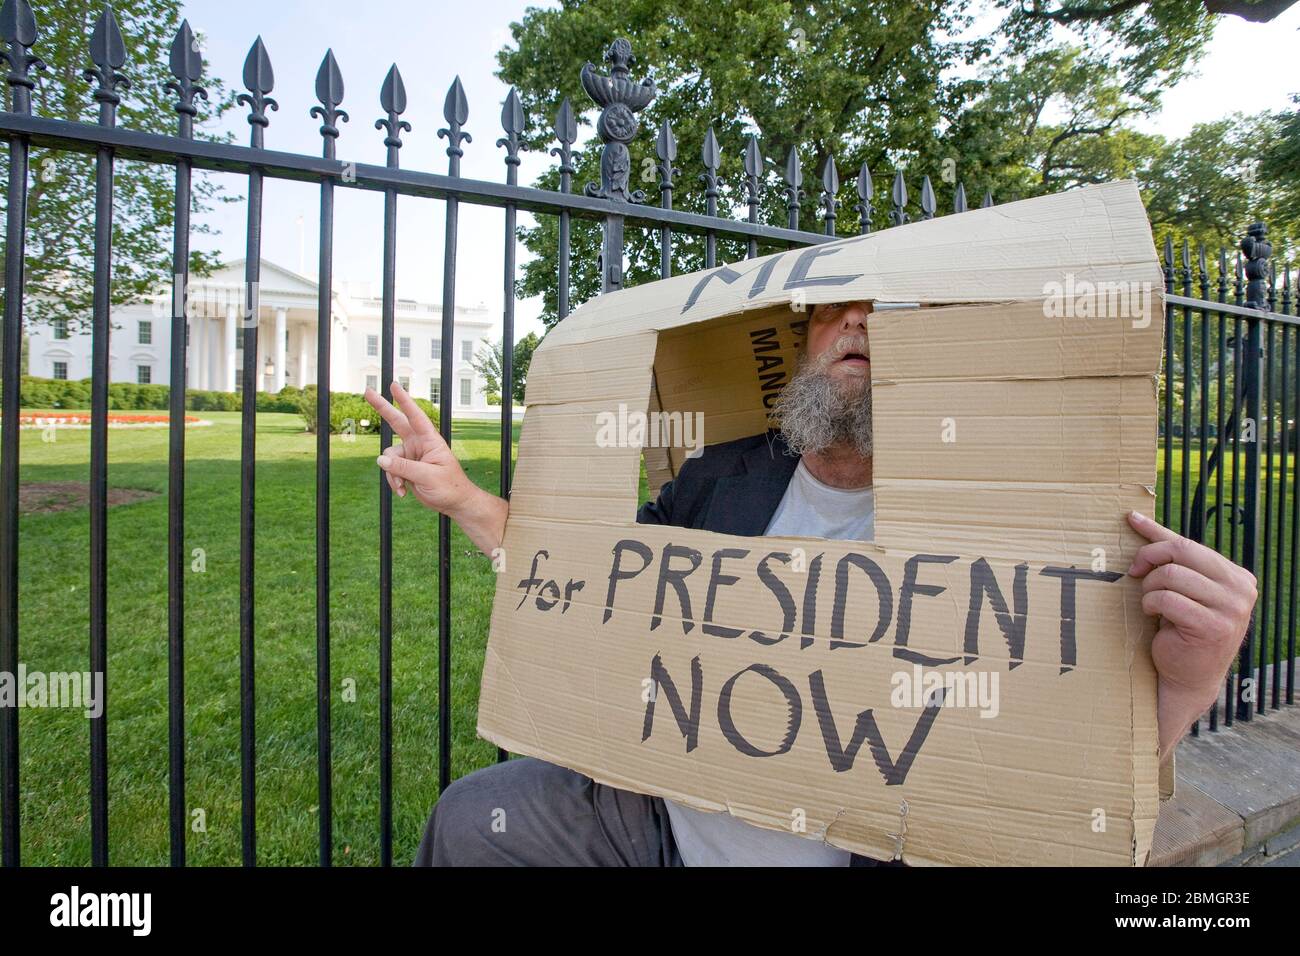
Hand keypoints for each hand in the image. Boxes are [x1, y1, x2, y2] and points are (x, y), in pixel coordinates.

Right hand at [363, 382, 508, 552]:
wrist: (453, 503)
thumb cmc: (449, 487)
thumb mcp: (427, 477)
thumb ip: (404, 468)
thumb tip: (380, 460)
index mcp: (430, 440)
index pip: (415, 417)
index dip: (404, 401)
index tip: (393, 385)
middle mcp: (419, 443)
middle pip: (396, 422)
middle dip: (382, 407)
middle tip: (367, 391)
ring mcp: (411, 454)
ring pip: (389, 456)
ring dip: (392, 473)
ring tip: (404, 486)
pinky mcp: (405, 467)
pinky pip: (390, 469)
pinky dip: (394, 481)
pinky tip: (403, 492)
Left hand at [1126, 510, 1256, 758]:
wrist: (1189, 675)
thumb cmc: (1181, 626)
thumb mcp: (1183, 586)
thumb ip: (1167, 553)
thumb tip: (1134, 517)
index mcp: (1238, 576)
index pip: (1188, 544)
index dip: (1154, 543)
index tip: (1130, 529)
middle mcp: (1241, 591)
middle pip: (1181, 553)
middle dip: (1149, 560)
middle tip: (1135, 573)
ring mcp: (1232, 610)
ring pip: (1171, 576)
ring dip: (1150, 588)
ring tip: (1151, 603)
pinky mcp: (1212, 627)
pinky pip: (1167, 599)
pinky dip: (1151, 604)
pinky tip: (1154, 616)